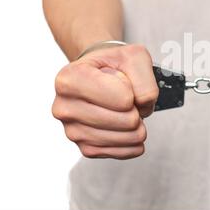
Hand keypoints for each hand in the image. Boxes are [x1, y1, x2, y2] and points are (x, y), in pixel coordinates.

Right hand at [52, 44, 158, 159]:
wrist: (99, 74)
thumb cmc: (113, 64)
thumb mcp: (134, 57)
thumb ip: (144, 80)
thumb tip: (143, 107)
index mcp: (70, 79)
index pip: (123, 98)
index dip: (133, 90)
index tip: (120, 81)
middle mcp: (65, 107)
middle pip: (127, 120)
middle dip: (137, 109)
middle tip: (125, 98)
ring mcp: (73, 131)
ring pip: (127, 137)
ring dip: (137, 125)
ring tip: (125, 110)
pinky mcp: (85, 148)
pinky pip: (122, 151)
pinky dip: (133, 141)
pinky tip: (128, 128)